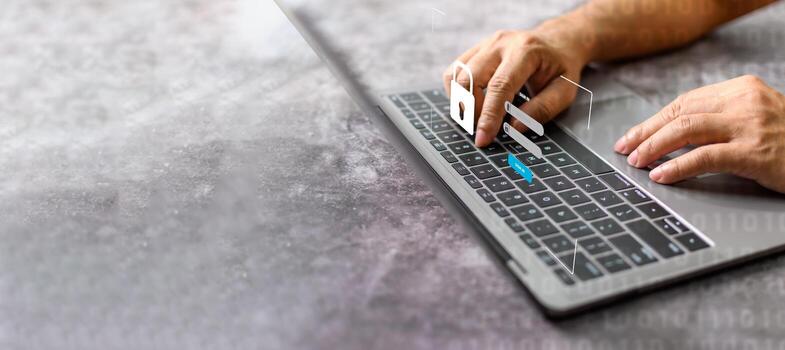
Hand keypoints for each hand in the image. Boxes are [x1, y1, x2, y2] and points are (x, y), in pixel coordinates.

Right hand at [443, 26, 588, 146]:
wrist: (557, 41)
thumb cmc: (560, 68)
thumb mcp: (564, 90)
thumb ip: (542, 109)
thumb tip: (514, 127)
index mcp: (526, 51)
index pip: (500, 86)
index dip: (488, 116)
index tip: (482, 138)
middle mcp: (501, 43)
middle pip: (470, 79)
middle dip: (471, 111)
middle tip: (481, 129)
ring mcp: (485, 44)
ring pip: (456, 75)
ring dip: (460, 103)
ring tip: (476, 117)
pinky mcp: (476, 49)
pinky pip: (453, 71)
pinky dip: (456, 92)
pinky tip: (471, 103)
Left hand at [614, 75, 784, 192]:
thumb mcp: (752, 120)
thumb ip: (717, 120)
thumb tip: (667, 136)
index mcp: (740, 89)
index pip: (684, 102)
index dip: (653, 120)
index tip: (632, 136)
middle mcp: (744, 101)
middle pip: (680, 113)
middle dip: (647, 133)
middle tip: (626, 149)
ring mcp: (750, 124)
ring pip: (687, 130)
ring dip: (655, 147)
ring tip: (637, 161)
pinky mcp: (755, 151)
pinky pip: (705, 157)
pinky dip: (677, 166)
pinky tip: (661, 175)